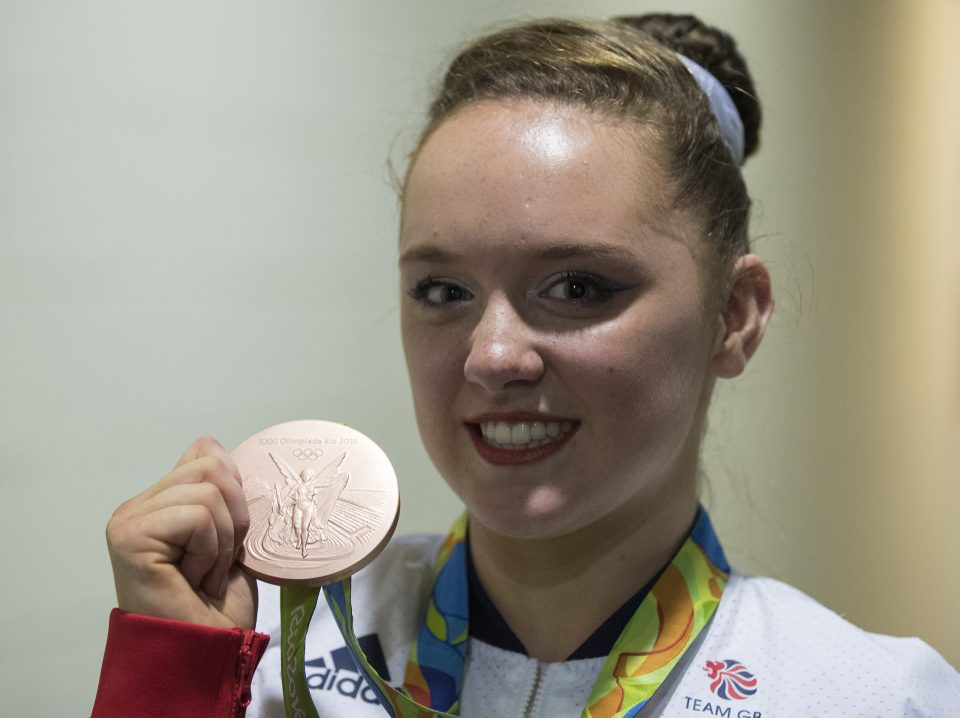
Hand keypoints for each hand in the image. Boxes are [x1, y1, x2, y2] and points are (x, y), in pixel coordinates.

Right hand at [106, 437, 256, 628]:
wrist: (205, 649)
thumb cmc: (217, 605)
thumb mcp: (228, 537)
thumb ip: (220, 495)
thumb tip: (225, 455)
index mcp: (161, 500)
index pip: (207, 452)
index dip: (235, 491)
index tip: (228, 537)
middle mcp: (138, 505)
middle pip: (212, 466)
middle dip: (234, 517)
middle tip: (218, 562)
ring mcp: (130, 519)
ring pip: (208, 492)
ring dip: (221, 541)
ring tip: (204, 574)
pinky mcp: (130, 535)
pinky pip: (197, 517)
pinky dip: (209, 552)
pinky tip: (192, 579)